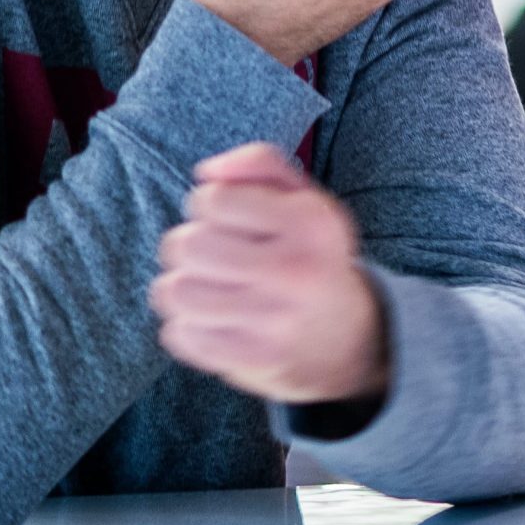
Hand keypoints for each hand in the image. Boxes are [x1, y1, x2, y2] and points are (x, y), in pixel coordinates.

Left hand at [152, 143, 388, 404]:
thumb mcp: (305, 200)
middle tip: (214, 255)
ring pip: (175, 291)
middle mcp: (295, 270)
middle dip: (189, 245)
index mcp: (311, 221)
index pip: (212, 199)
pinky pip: (179, 334)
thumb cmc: (313, 257)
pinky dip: (187, 326)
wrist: (350, 340)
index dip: (211, 204)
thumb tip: (206, 173)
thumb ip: (260, 165)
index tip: (232, 220)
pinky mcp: (251, 360)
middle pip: (187, 244)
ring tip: (207, 286)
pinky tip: (214, 320)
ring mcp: (273, 320)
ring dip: (182, 286)